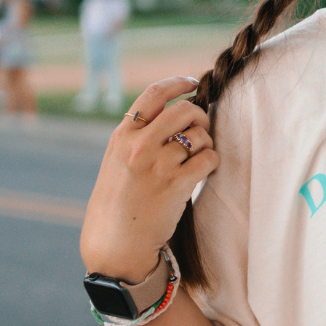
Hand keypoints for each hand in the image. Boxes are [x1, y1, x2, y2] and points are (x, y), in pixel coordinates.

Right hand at [80, 76, 218, 280]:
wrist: (115, 242)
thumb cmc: (118, 202)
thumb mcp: (116, 160)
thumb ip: (138, 136)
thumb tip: (176, 113)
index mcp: (122, 135)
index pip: (153, 94)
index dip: (177, 83)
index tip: (191, 82)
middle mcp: (139, 145)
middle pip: (184, 110)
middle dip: (199, 116)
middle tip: (201, 128)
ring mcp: (158, 164)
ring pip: (200, 135)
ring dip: (206, 144)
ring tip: (196, 158)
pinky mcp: (177, 185)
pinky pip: (209, 158)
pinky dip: (211, 162)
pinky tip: (201, 172)